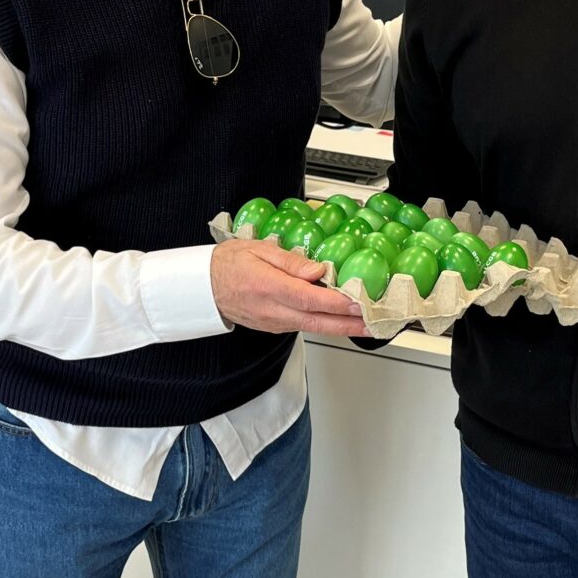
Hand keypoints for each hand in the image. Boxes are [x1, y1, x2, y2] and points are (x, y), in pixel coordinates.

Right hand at [210, 239, 365, 336]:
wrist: (203, 286)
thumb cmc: (229, 263)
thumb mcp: (258, 249)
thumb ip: (291, 261)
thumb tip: (318, 269)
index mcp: (269, 287)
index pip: (310, 299)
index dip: (337, 303)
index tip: (359, 302)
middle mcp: (273, 310)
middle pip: (318, 322)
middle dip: (350, 324)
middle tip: (374, 323)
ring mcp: (275, 322)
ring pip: (314, 327)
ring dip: (341, 326)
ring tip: (366, 322)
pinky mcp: (276, 327)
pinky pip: (304, 326)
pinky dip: (325, 324)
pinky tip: (340, 319)